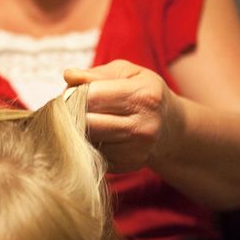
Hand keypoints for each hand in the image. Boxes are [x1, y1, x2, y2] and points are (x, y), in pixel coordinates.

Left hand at [64, 60, 178, 171]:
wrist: (170, 128)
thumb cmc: (144, 94)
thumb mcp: (128, 74)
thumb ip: (97, 74)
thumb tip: (69, 76)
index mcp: (145, 97)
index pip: (93, 96)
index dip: (76, 94)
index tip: (73, 93)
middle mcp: (143, 127)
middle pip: (88, 122)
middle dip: (73, 114)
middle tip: (71, 108)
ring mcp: (135, 151)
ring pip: (88, 141)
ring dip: (79, 130)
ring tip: (86, 119)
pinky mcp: (125, 166)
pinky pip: (93, 155)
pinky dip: (88, 145)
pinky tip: (98, 135)